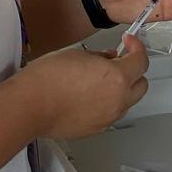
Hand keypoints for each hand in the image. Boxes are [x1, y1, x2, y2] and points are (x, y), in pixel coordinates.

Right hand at [11, 35, 148, 139]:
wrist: (30, 106)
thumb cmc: (48, 78)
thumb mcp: (77, 55)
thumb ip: (100, 57)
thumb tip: (108, 58)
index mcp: (117, 77)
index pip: (141, 60)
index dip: (136, 48)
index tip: (129, 43)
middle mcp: (118, 100)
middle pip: (141, 85)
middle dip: (134, 71)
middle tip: (120, 60)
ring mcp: (108, 117)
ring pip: (127, 101)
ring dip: (122, 89)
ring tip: (101, 80)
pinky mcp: (96, 129)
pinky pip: (111, 113)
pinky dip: (107, 103)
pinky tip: (90, 96)